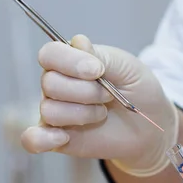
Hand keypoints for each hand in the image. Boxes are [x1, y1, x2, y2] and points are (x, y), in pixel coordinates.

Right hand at [21, 35, 177, 175]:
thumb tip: (77, 42)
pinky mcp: (56, 139)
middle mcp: (57, 85)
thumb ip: (100, 55)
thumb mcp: (126, 68)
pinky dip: (41, 139)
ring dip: (82, 114)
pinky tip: (63, 137)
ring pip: (49, 110)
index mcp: (70, 62)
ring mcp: (55, 113)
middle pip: (49, 83)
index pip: (50, 54)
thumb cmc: (137, 92)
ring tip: (102, 114)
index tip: (98, 71)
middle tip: (109, 96)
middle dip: (86, 92)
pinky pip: (33, 140)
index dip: (71, 62)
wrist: (149, 127)